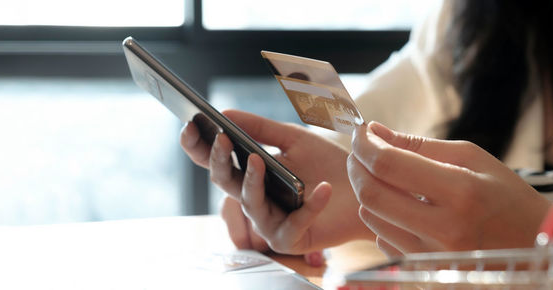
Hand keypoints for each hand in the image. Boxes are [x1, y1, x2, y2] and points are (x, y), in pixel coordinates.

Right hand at [180, 110, 370, 254]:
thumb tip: (225, 114)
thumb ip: (260, 128)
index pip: (215, 161)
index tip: (189, 125)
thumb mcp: (294, 138)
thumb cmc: (326, 164)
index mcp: (249, 173)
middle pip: (224, 182)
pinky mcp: (291, 239)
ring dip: (252, 182)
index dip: (198, 146)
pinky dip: (309, 206)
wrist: (363, 188)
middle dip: (220, 161)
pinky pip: (292, 224)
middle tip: (222, 140)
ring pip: (250, 204)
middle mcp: (254, 198)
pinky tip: (321, 189)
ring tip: (259, 160)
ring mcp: (269, 221)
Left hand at [348, 122, 551, 255]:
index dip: (364, 145)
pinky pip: (382, 239)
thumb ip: (419, 145)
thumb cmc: (506, 196)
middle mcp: (445, 229)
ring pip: (371, 218)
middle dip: (356, 166)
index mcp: (462, 192)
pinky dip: (382, 218)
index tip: (360, 132)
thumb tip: (375, 132)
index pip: (389, 165)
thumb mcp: (473, 159)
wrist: (535, 246)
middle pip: (371, 194)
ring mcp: (433, 256)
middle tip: (360, 152)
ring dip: (366, 191)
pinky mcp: (425, 271)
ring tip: (383, 177)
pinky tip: (401, 207)